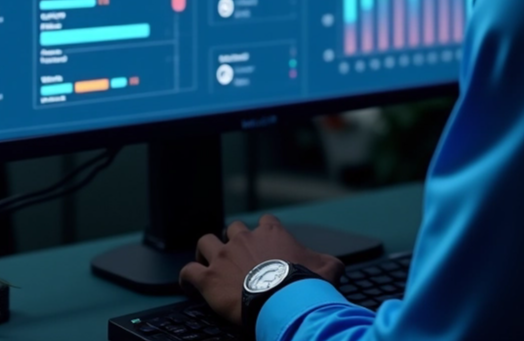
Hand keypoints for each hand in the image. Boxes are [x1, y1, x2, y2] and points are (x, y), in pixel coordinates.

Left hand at [180, 214, 344, 324]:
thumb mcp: (328, 267)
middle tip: (237, 257)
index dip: (264, 232)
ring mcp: (224, 256)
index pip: (266, 222)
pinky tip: (188, 284)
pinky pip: (188, 271)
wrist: (282, 300)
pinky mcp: (208, 277)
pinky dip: (186, 277)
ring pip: (205, 242)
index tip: (265, 244)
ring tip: (207, 263)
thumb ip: (328, 262)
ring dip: (206, 251)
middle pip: (233, 228)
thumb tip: (337, 267)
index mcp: (272, 232)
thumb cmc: (305, 283)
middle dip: (233, 240)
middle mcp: (244, 237)